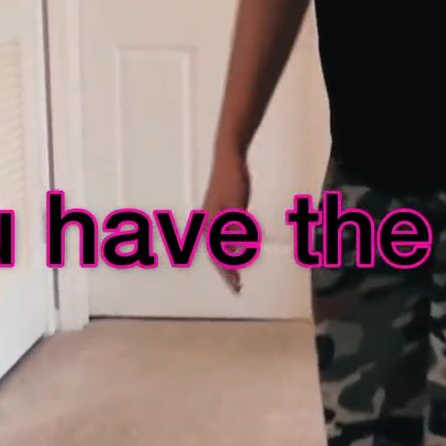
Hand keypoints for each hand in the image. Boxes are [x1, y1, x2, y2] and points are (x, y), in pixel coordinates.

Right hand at [200, 153, 250, 293]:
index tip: (236, 286)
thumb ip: (234, 231)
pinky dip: (229, 247)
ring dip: (228, 261)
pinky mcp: (218, 212)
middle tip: (237, 288)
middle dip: (227, 272)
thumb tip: (233, 254)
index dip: (227, 273)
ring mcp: (212, 217)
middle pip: (216, 254)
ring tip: (237, 275)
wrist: (229, 158)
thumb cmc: (233, 180)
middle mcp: (208, 223)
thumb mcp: (237, 208)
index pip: (219, 256)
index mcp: (210, 224)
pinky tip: (236, 251)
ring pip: (219, 246)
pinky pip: (222, 236)